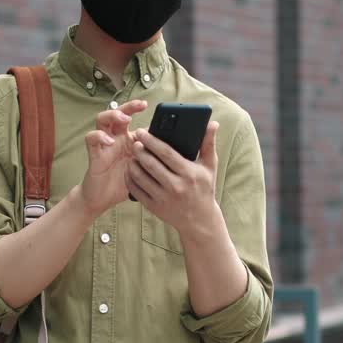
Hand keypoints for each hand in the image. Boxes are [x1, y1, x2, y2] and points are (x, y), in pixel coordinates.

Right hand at [79, 100, 146, 216]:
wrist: (103, 199)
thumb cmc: (124, 183)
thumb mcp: (145, 169)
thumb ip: (157, 159)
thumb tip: (180, 152)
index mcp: (129, 139)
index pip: (134, 118)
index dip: (140, 110)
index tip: (154, 107)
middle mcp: (116, 138)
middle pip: (118, 113)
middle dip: (129, 106)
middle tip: (141, 105)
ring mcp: (104, 144)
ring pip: (102, 119)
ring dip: (112, 115)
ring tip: (125, 119)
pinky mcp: (94, 153)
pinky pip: (91, 138)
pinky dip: (99, 136)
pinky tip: (109, 141)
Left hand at [126, 121, 219, 237]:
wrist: (200, 220)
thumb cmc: (204, 188)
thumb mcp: (209, 166)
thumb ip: (208, 144)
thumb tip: (212, 123)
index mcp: (189, 173)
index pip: (166, 153)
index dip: (152, 141)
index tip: (142, 131)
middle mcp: (176, 186)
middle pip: (151, 164)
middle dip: (139, 150)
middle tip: (134, 141)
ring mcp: (163, 198)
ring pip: (141, 177)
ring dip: (133, 164)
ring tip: (131, 155)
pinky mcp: (154, 208)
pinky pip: (136, 191)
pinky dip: (130, 179)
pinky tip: (129, 171)